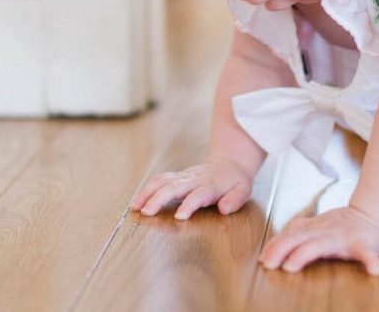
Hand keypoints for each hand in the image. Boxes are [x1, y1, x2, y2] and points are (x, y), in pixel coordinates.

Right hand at [130, 159, 253, 219]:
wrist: (229, 162)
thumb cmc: (235, 181)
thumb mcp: (243, 190)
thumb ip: (235, 199)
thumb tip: (224, 209)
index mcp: (210, 185)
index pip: (198, 195)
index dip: (189, 204)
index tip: (179, 216)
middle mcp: (194, 179)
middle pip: (174, 186)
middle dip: (159, 198)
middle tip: (146, 212)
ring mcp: (184, 176)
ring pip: (162, 181)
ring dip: (148, 193)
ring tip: (135, 207)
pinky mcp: (177, 176)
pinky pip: (159, 180)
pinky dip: (147, 189)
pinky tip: (137, 201)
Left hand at [259, 205, 378, 274]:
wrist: (373, 215)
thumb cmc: (343, 224)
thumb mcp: (317, 225)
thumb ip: (298, 230)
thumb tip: (276, 240)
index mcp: (314, 230)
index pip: (289, 237)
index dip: (275, 246)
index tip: (262, 259)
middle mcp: (325, 232)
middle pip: (298, 240)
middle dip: (281, 250)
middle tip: (268, 264)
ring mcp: (343, 237)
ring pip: (321, 245)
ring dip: (304, 254)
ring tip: (291, 266)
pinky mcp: (363, 243)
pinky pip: (365, 253)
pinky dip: (370, 261)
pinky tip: (374, 271)